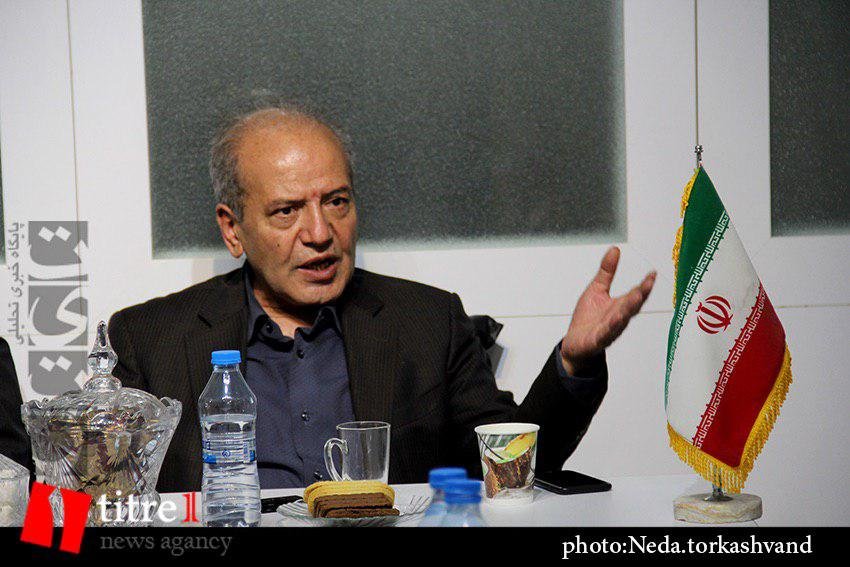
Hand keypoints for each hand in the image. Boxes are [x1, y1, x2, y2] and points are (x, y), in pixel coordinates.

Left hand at [560, 246, 655, 374]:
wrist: (575, 343)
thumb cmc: (588, 318)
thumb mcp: (596, 289)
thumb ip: (606, 272)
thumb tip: (615, 249)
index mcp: (620, 306)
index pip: (636, 294)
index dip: (645, 284)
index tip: (653, 273)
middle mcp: (618, 318)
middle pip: (632, 306)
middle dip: (640, 295)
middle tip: (648, 284)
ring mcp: (609, 330)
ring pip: (621, 320)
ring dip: (628, 310)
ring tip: (635, 298)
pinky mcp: (597, 340)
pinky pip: (605, 334)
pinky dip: (610, 328)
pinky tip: (615, 321)